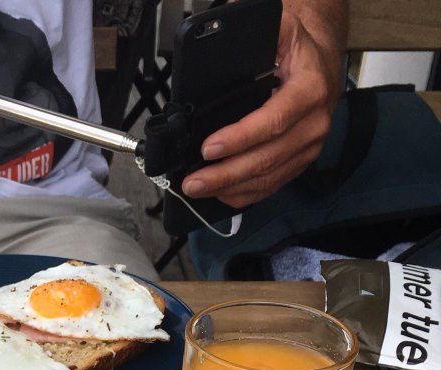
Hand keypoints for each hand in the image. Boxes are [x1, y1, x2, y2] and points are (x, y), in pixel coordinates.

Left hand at [182, 9, 344, 207]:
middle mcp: (314, 122)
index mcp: (310, 88)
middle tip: (193, 180)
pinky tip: (221, 194)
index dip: (239, 139)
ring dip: (229, 187)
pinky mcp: (302, 160)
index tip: (208, 148)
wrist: (322, 58)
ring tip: (198, 188)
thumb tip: (215, 54)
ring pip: (267, 177)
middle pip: (266, 159)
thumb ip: (252, 43)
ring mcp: (310, 145)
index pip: (272, 122)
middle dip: (225, 174)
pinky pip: (273, 185)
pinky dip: (244, 193)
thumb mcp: (280, 29)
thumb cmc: (297, 45)